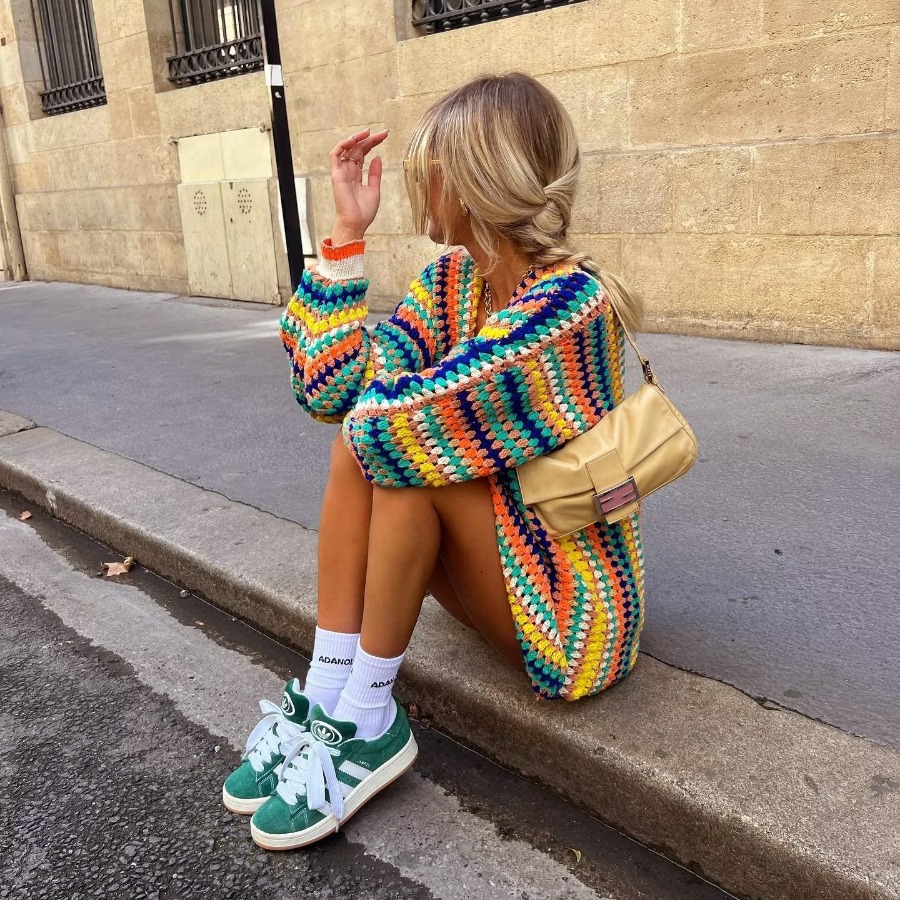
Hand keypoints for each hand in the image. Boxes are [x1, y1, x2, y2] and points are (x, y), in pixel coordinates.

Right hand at [329, 128, 388, 244]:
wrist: (356, 223)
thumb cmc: (364, 211)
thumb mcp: (374, 189)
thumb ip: (375, 173)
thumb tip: (378, 157)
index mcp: (357, 174)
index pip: (363, 153)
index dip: (373, 143)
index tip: (385, 136)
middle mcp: (348, 171)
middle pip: (357, 149)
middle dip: (369, 139)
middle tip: (382, 133)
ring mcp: (342, 171)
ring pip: (346, 148)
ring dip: (356, 138)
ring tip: (368, 133)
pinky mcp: (336, 174)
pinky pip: (336, 154)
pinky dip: (343, 145)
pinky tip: (354, 139)